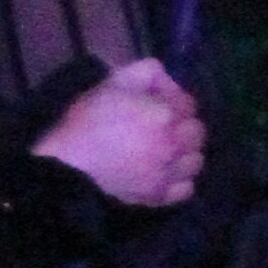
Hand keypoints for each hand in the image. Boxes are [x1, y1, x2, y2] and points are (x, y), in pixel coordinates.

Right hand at [35, 55, 205, 210]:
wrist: (70, 164)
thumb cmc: (89, 119)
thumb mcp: (115, 81)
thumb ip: (148, 71)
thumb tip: (166, 78)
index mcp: (164, 115)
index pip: (189, 104)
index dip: (174, 99)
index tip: (156, 102)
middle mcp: (173, 145)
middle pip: (197, 132)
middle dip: (183, 124)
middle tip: (163, 125)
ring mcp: (167, 174)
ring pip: (195, 161)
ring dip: (185, 152)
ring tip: (166, 149)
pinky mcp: (158, 196)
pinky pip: (185, 188)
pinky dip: (180, 179)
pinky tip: (164, 171)